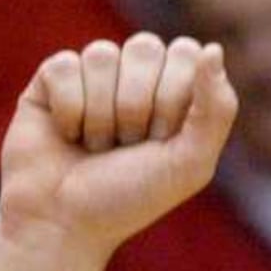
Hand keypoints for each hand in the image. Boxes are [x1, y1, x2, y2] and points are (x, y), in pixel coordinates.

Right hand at [0, 35, 238, 270]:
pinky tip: (68, 135)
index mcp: (176, 92)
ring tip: (96, 147)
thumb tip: (214, 48)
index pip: (185, 53)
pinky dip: (70, 111)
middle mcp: (136, 76)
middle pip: (145, 47)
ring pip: (102, 54)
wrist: (66, 223)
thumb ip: (216, 110)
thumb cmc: (130, 199)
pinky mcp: (53, 77)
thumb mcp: (189, 165)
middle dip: (137, 106)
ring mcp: (94, 74)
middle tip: (128, 146)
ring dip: (102, 116)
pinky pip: (65, 67)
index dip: (172, 99)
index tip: (161, 142)